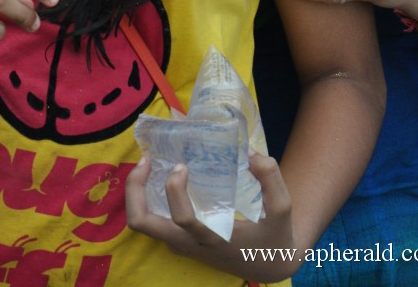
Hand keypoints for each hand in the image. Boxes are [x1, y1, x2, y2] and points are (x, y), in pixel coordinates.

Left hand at [126, 150, 295, 280]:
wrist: (268, 266)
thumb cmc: (273, 237)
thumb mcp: (282, 209)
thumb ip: (271, 178)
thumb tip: (250, 152)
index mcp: (213, 238)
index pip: (182, 219)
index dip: (175, 189)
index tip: (183, 166)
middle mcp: (189, 243)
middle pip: (142, 223)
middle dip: (135, 190)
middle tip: (146, 161)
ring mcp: (181, 244)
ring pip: (143, 223)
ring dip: (137, 193)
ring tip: (147, 163)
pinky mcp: (180, 240)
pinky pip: (154, 220)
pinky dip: (148, 197)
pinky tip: (161, 174)